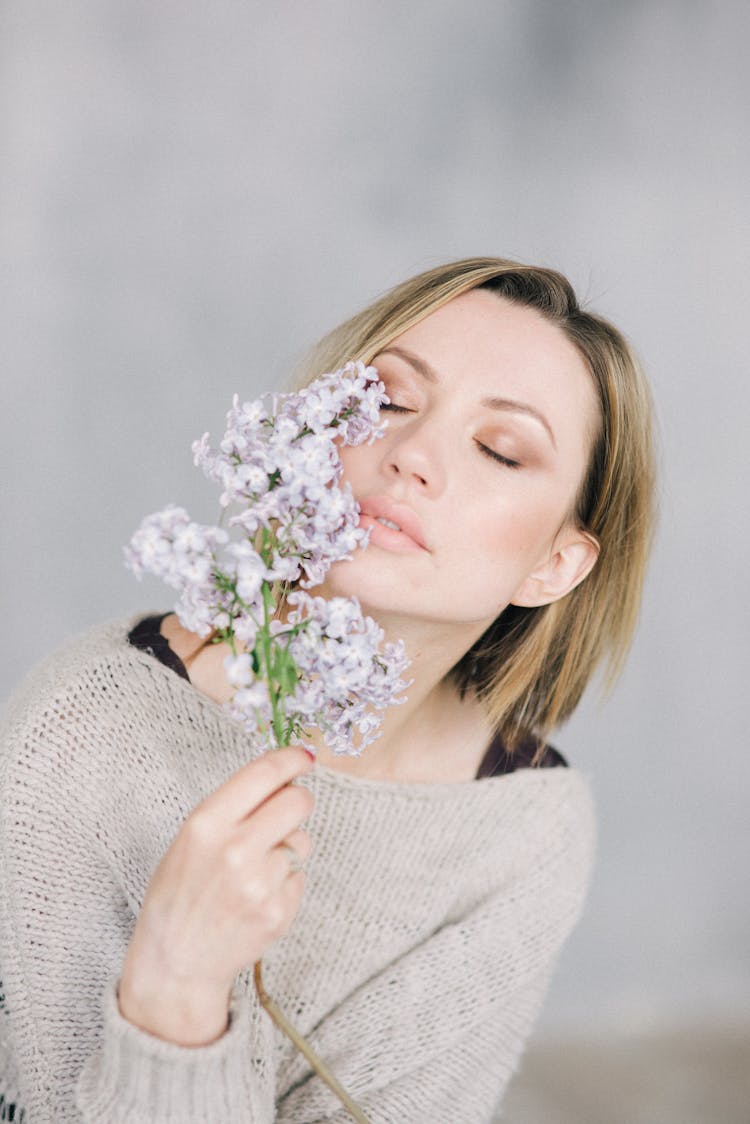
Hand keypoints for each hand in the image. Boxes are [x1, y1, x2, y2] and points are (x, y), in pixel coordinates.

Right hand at [118, 745, 314, 1044]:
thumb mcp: (190, 838)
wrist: (176, 961)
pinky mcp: (278, 912)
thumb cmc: (180, 892)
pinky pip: (300, 876)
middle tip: (283, 813)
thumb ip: (233, 807)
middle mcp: (235, 850)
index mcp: (207, 824)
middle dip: (296, 801)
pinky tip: (258, 896)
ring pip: (301, 841)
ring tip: (255, 870)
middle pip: (298, 801)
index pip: (263, 774)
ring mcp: (260, 883)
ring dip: (287, 848)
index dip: (291, 759)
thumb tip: (282, 778)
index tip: (304, 756)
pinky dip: (286, 882)